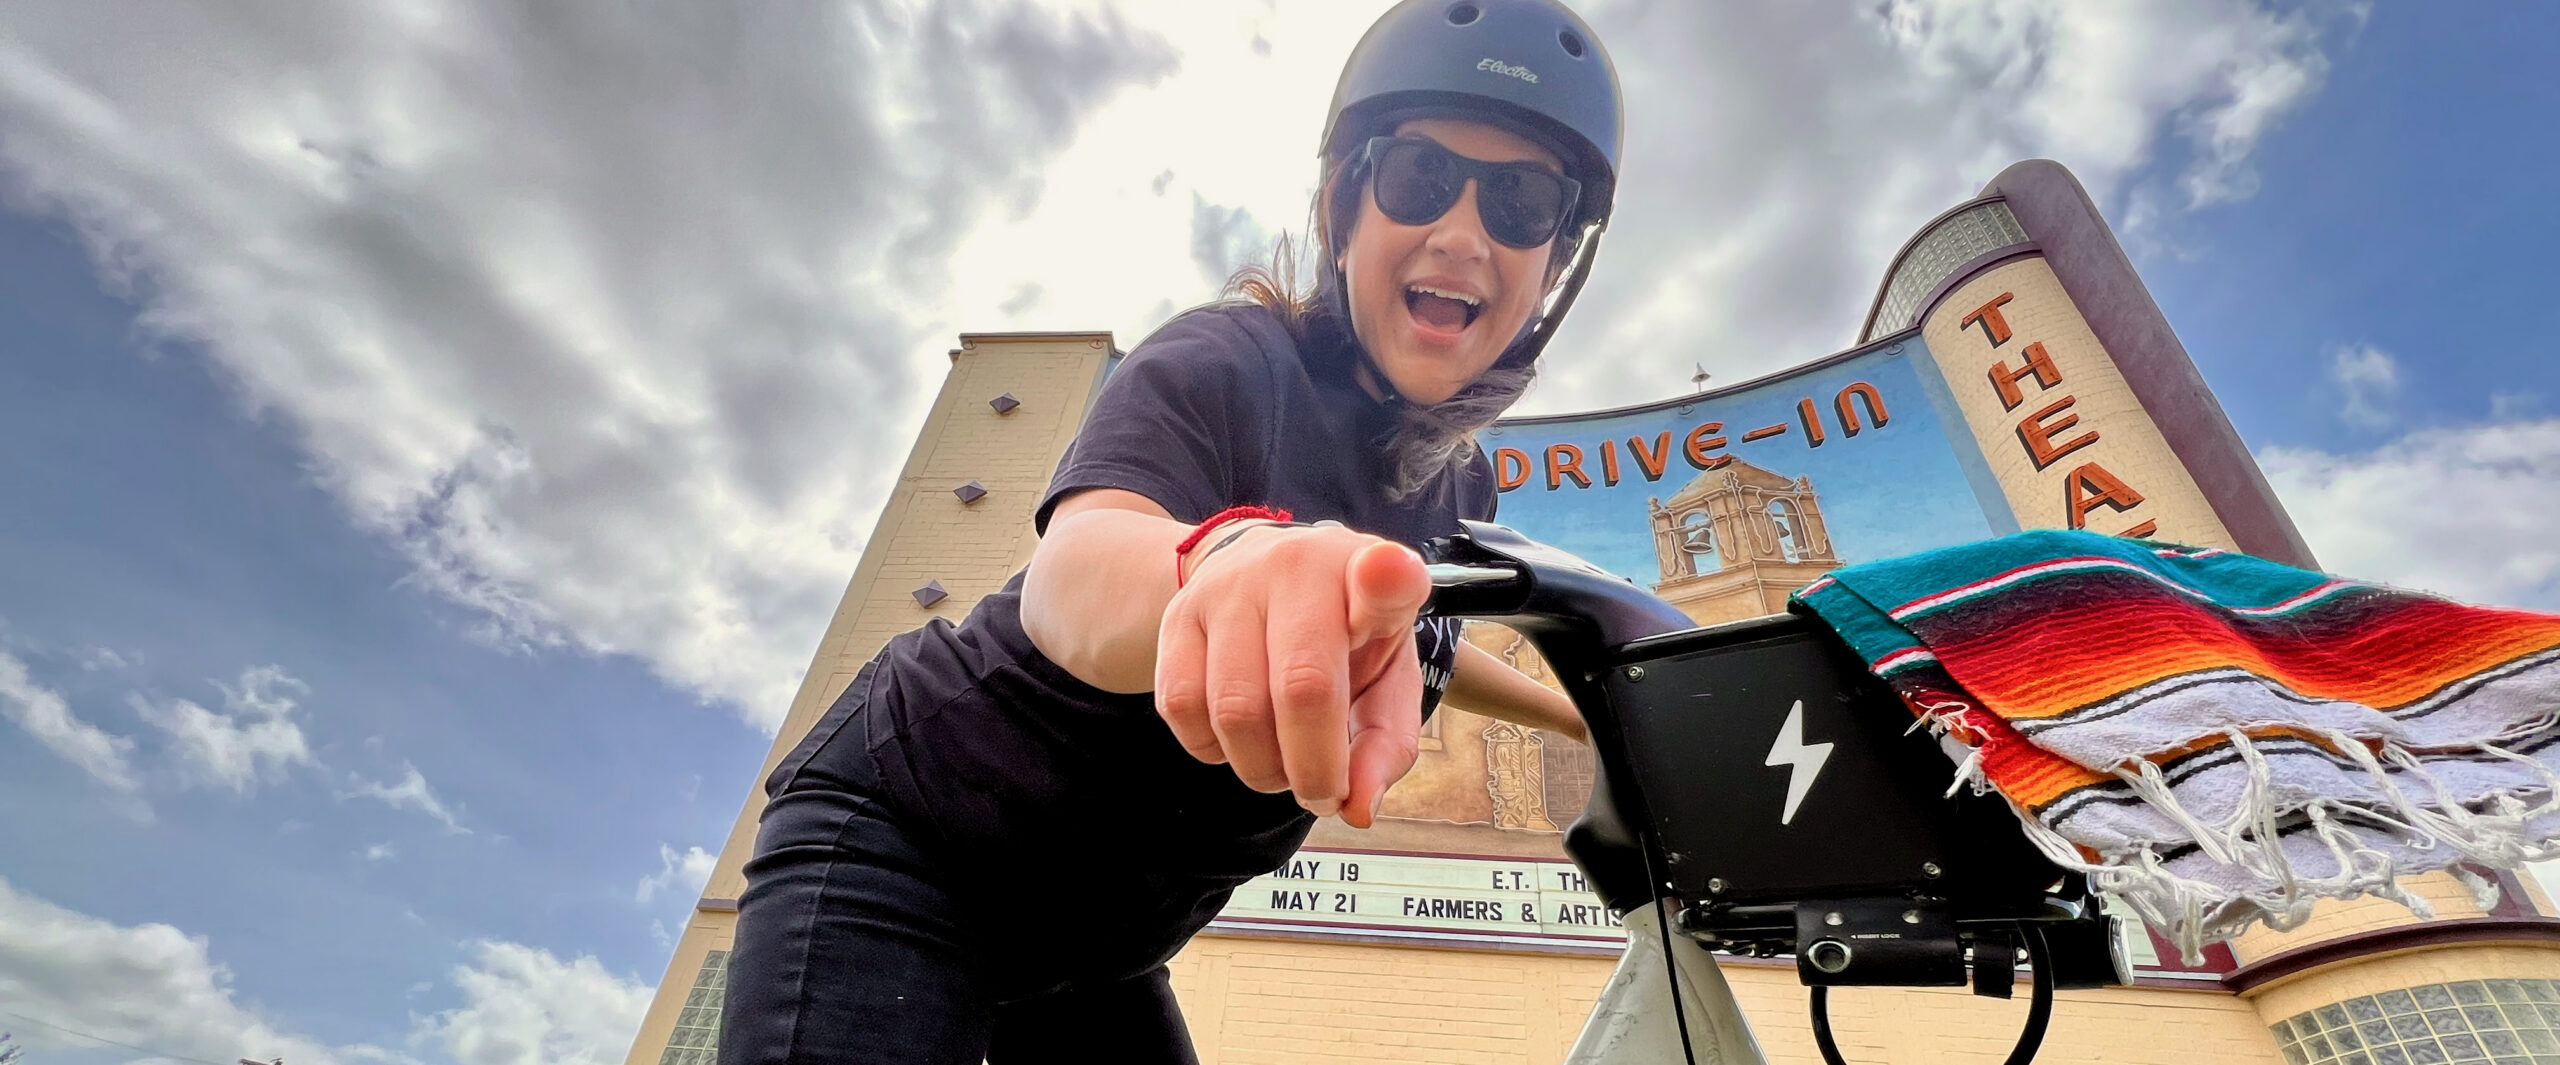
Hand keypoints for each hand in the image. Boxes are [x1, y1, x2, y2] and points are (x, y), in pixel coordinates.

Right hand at [1153, 524, 1431, 827]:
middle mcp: (1296, 566)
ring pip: (1235, 711)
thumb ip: (1386, 744)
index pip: (1383, 574)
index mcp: (1365, 573)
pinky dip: (1211, 749)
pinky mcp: (1177, 616)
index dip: (1386, 579)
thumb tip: (1357, 809)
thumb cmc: (1340, 640)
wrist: (1259, 576)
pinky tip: (1238, 739)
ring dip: (1262, 768)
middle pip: (1302, 687)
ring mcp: (1229, 587)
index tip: (1387, 574)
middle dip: (1315, 769)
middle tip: (1323, 792)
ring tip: (1281, 764)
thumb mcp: (1386, 680)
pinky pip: (1182, 708)